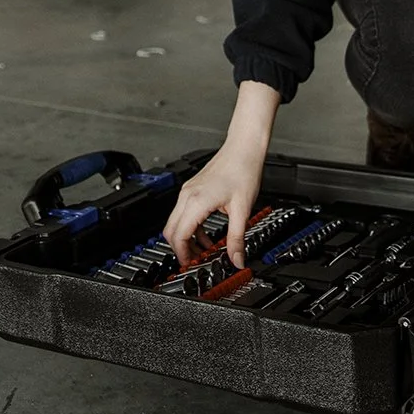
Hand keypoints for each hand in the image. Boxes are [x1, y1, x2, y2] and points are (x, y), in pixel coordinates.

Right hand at [162, 134, 265, 266]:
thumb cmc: (242, 171)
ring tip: (203, 251)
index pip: (179, 235)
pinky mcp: (193, 189)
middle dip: (180, 248)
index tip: (190, 265)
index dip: (182, 254)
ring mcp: (188, 191)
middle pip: (170, 230)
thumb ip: (237, 238)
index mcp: (196, 202)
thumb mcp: (242, 210)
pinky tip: (206, 234)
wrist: (243, 148)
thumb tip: (237, 259)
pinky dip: (191, 227)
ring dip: (186, 238)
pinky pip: (184, 213)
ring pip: (175, 222)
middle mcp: (187, 196)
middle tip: (194, 261)